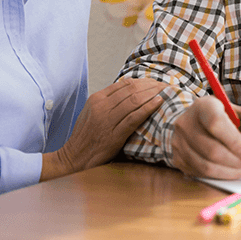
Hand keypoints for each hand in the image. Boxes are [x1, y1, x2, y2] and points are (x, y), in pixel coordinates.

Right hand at [41, 77, 167, 180]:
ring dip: (153, 94)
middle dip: (151, 86)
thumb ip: (108, 101)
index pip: (124, 84)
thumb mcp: (92, 112)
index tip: (155, 82)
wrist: (74, 158)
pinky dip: (148, 108)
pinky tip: (159, 103)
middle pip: (132, 89)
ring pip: (134, 100)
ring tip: (165, 92)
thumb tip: (129, 92)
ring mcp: (107, 120)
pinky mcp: (114, 135)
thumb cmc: (86, 136)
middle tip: (164, 85)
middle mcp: (101, 106)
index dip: (143, 81)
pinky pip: (134, 117)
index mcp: (97, 99)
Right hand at [170, 95, 240, 178]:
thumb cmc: (228, 119)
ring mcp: (178, 141)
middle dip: (236, 161)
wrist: (202, 124)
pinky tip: (231, 169)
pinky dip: (220, 176)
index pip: (216, 123)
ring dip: (230, 171)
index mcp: (204, 106)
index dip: (235, 141)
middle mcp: (186, 122)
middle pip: (212, 150)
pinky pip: (200, 174)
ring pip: (206, 166)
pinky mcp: (177, 158)